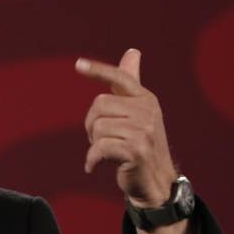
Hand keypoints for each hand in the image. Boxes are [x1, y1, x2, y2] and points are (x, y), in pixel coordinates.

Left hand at [76, 49, 176, 207]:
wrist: (156, 181)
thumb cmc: (141, 145)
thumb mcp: (139, 112)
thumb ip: (131, 85)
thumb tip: (132, 52)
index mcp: (146, 99)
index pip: (121, 78)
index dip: (98, 70)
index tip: (78, 65)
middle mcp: (147, 111)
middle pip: (98, 105)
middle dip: (91, 124)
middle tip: (102, 139)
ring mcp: (144, 130)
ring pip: (97, 127)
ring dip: (94, 144)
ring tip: (107, 152)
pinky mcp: (136, 150)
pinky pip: (99, 147)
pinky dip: (91, 159)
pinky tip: (95, 165)